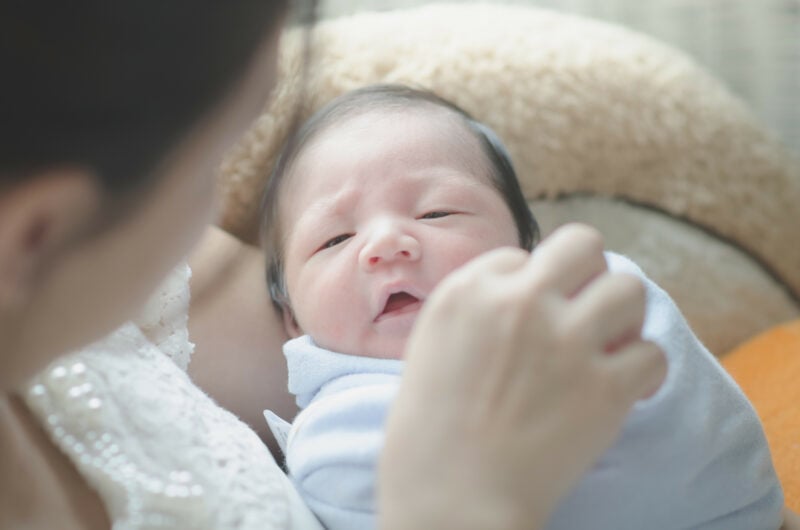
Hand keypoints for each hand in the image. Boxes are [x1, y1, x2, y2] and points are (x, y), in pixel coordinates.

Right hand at [378, 224, 665, 529]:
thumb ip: (477, 307)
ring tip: (605, 345)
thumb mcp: (431, 344)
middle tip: (581, 309)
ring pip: (629, 289)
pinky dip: (642, 371)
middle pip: (584, 244)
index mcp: (468, 291)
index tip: (528, 319)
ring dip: (621, 316)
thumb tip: (526, 288)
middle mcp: (519, 303)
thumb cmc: (428, 433)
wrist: (449, 500)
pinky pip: (652, 353)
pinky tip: (620, 387)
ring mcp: (566, 342)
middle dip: (587, 273)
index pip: (522, 256)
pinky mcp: (605, 388)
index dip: (529, 287)